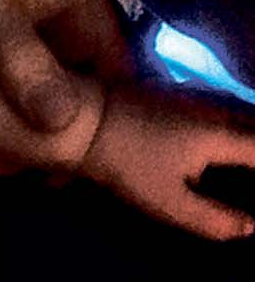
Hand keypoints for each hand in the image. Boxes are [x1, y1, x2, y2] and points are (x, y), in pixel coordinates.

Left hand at [82, 85, 254, 241]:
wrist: (81, 118)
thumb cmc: (127, 163)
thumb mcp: (170, 203)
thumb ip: (215, 219)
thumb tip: (250, 226)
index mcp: (215, 135)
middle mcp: (207, 108)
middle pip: (251, 121)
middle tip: (254, 165)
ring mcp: (186, 94)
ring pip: (233, 107)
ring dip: (247, 126)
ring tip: (247, 155)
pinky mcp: (168, 91)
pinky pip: (214, 101)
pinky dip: (229, 117)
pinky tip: (224, 133)